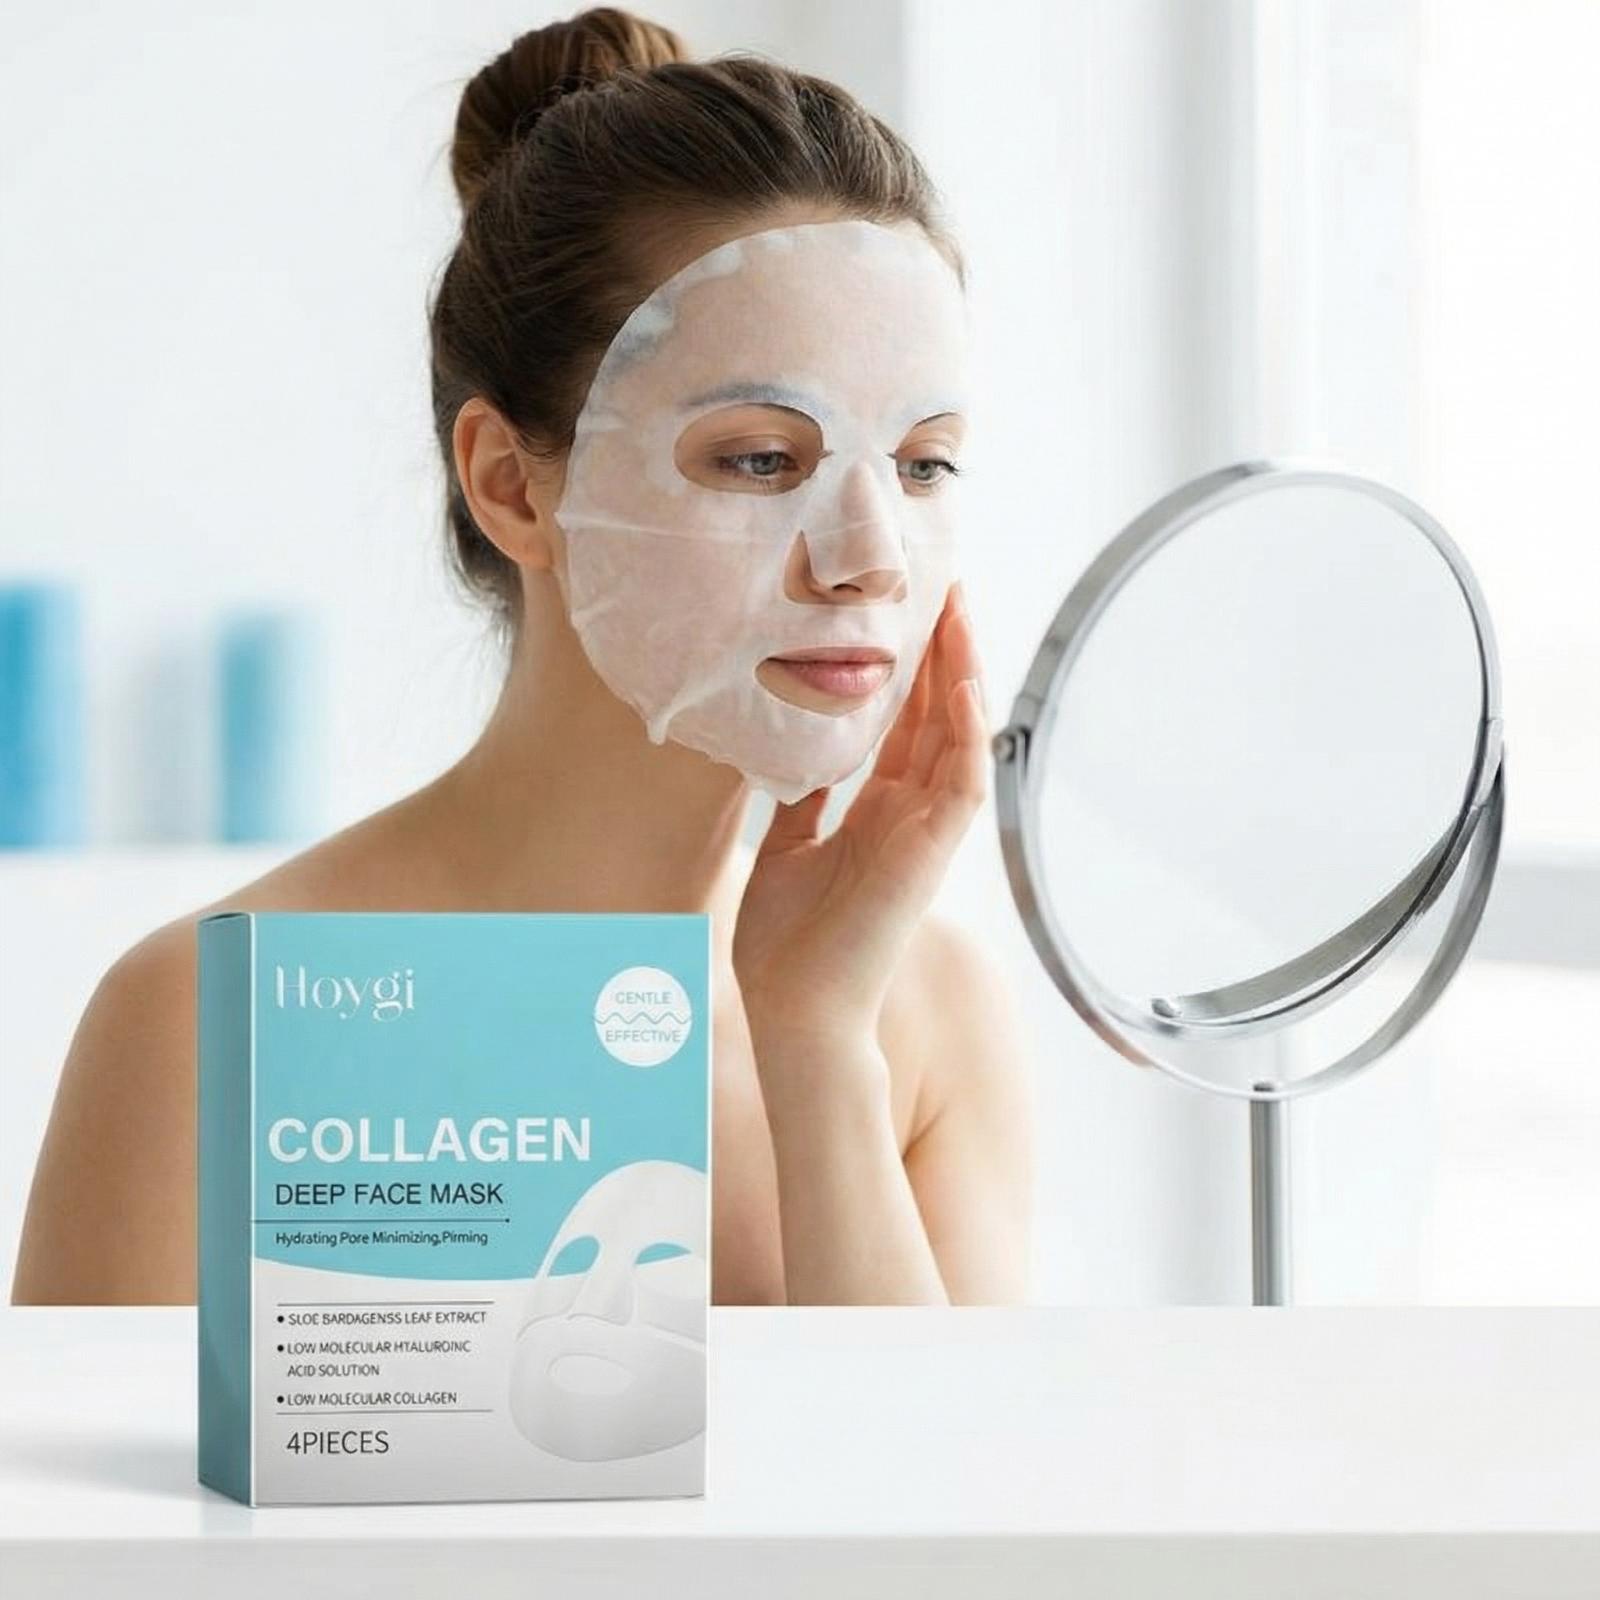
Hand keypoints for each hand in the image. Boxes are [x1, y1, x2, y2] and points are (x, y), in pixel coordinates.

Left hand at [732, 581, 988, 1057]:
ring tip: (960, 609)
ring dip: (963, 672)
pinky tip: (962, 684)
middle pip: (939, 715)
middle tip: (949, 584)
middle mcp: (910, 813)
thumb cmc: (787, 943)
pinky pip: (962, 785)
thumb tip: (792, 751)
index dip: (912, 665)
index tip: (910, 607)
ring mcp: (926, 832)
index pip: (905, 722)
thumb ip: (802, 800)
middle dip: (945, 649)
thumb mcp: (784, 850)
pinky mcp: (931, 854)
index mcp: (877, 810)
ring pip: (960, 736)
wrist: (793, 1009)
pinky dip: (968, 735)